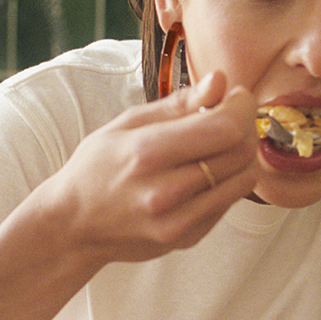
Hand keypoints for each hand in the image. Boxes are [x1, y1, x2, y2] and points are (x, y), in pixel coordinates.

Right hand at [39, 71, 258, 269]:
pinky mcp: (188, 238)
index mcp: (147, 153)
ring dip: (242, 154)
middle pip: (239, 152)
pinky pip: (229, 202)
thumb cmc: (97, 167)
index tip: (237, 95)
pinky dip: (228, 181)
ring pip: (242, 179)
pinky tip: (206, 171)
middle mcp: (165, 191)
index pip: (223, 128)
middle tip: (232, 115)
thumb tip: (219, 81)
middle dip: (245, 126)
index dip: (241, 107)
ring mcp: (178, 221)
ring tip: (221, 143)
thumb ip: (178, 104)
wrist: (74, 224)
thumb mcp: (127, 123)